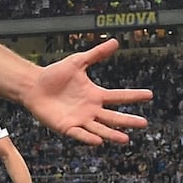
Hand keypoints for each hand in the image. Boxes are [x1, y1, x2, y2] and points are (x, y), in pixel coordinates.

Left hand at [21, 39, 151, 144]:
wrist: (33, 84)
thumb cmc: (54, 74)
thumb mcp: (77, 62)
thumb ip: (96, 54)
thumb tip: (115, 42)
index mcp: (95, 95)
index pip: (118, 96)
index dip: (133, 96)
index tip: (149, 94)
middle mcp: (91, 109)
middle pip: (113, 117)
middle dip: (128, 120)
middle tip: (143, 123)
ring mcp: (80, 119)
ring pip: (100, 128)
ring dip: (112, 134)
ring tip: (125, 138)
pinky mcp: (66, 126)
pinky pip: (79, 134)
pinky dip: (88, 137)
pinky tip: (98, 140)